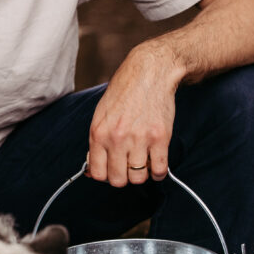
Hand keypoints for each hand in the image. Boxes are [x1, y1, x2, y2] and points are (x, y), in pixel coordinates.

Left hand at [87, 40, 181, 186]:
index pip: (98, 173)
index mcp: (98, 133)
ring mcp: (140, 139)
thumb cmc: (123, 93)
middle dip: (123, 177)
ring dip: (141, 174)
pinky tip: (156, 163)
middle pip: (119, 180)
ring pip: (139, 178)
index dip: (106, 175)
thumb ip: (96, 143)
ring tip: (143, 162)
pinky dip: (159, 173)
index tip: (113, 169)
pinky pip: (160, 170)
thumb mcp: (100, 115)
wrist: (149, 73)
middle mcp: (117, 138)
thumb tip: (93, 172)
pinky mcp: (161, 137)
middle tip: (128, 166)